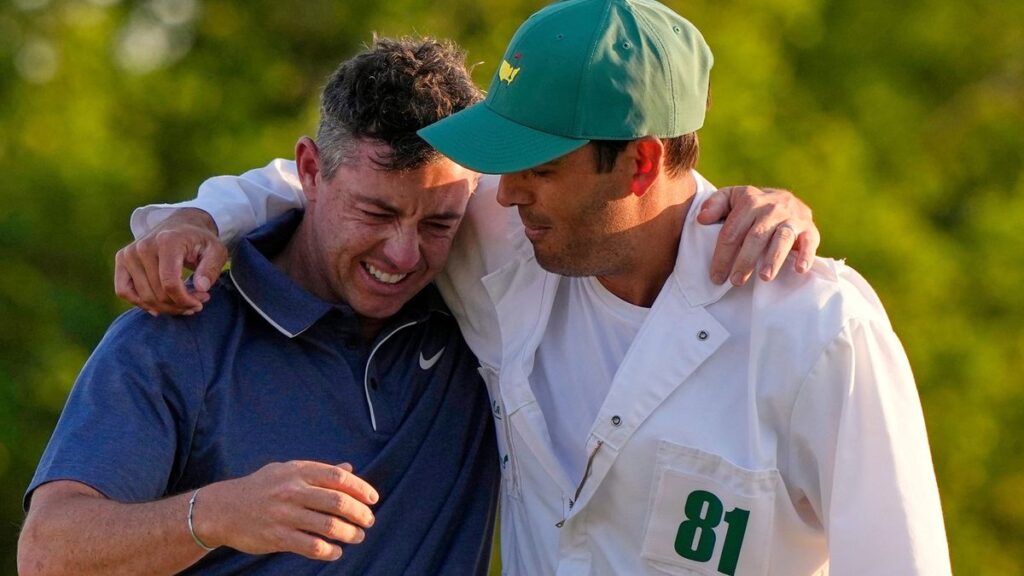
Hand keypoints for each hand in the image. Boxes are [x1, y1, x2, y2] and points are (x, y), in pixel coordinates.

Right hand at [114, 208, 227, 314]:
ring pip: (143, 296)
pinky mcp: (121, 259)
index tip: (200, 302)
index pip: (170, 283)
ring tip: (183, 305)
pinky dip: (141, 303)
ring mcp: (129, 253)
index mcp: (167, 241)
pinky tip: (159, 307)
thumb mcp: (216, 251)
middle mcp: (144, 246)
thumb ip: (211, 268)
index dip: (185, 300)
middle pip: (158, 293)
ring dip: (165, 308)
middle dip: (179, 305)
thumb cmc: (200, 241)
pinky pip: (124, 291)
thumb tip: (201, 287)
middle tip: (196, 304)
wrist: (181, 225)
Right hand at [197, 461, 378, 560]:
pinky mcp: (277, 537)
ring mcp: (284, 514)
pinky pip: (311, 547)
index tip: (373, 498)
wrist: (222, 508)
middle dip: (360, 513)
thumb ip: (319, 471)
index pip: (339, 477)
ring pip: (328, 526)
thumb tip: (349, 467)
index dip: (361, 488)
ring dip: (349, 534)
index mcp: (298, 471)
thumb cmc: (260, 487)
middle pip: (338, 502)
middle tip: (369, 521)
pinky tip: (336, 552)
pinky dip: (329, 551)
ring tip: (357, 537)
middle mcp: (293, 490)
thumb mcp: (287, 470)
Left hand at [698, 185, 820, 285]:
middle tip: (736, 281)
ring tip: (764, 278)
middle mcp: (772, 207)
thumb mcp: (731, 199)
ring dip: (773, 259)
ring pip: (782, 238)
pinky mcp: (809, 228)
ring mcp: (793, 217)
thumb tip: (702, 219)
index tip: (716, 276)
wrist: (784, 199)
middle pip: (756, 236)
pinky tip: (799, 269)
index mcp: (750, 200)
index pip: (733, 231)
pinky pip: (810, 241)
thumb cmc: (750, 206)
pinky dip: (806, 255)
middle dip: (745, 260)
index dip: (722, 255)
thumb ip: (714, 205)